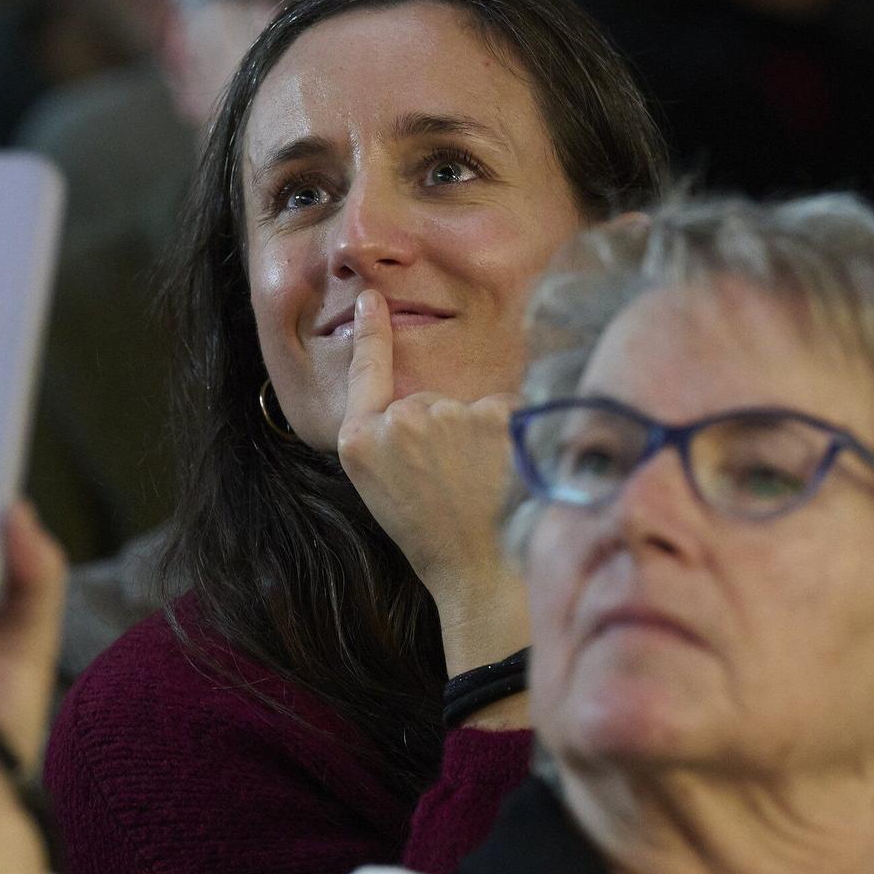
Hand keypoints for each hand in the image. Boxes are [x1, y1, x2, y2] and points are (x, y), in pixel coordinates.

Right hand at [334, 290, 528, 678]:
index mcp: (358, 441)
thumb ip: (391, 439)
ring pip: (470, 409)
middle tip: (455, 485)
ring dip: (482, 437)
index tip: (373, 300)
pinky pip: (508, 414)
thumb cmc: (436, 539)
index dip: (372, 334)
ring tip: (482, 488)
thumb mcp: (386, 488)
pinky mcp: (492, 415)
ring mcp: (445, 416)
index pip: (365, 371)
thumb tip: (422, 405)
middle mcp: (396, 420)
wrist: (481, 573)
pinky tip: (508, 475)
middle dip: (447, 430)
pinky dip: (514, 439)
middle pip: (428, 400)